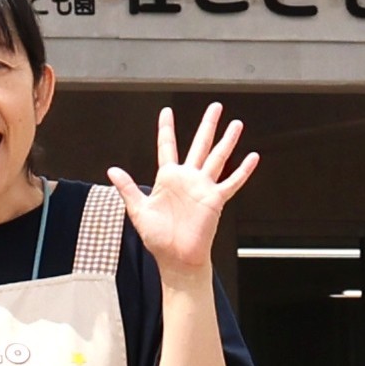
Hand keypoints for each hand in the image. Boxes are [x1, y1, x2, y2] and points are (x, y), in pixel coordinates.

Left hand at [106, 104, 259, 279]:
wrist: (176, 258)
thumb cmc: (158, 238)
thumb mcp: (138, 210)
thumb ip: (128, 188)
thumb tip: (112, 170)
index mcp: (167, 178)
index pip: (167, 147)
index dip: (166, 129)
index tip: (167, 112)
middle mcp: (187, 179)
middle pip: (199, 145)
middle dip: (207, 125)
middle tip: (215, 107)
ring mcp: (203, 188)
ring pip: (218, 158)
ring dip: (227, 141)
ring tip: (236, 124)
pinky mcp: (215, 200)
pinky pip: (232, 182)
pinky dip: (242, 171)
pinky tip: (252, 157)